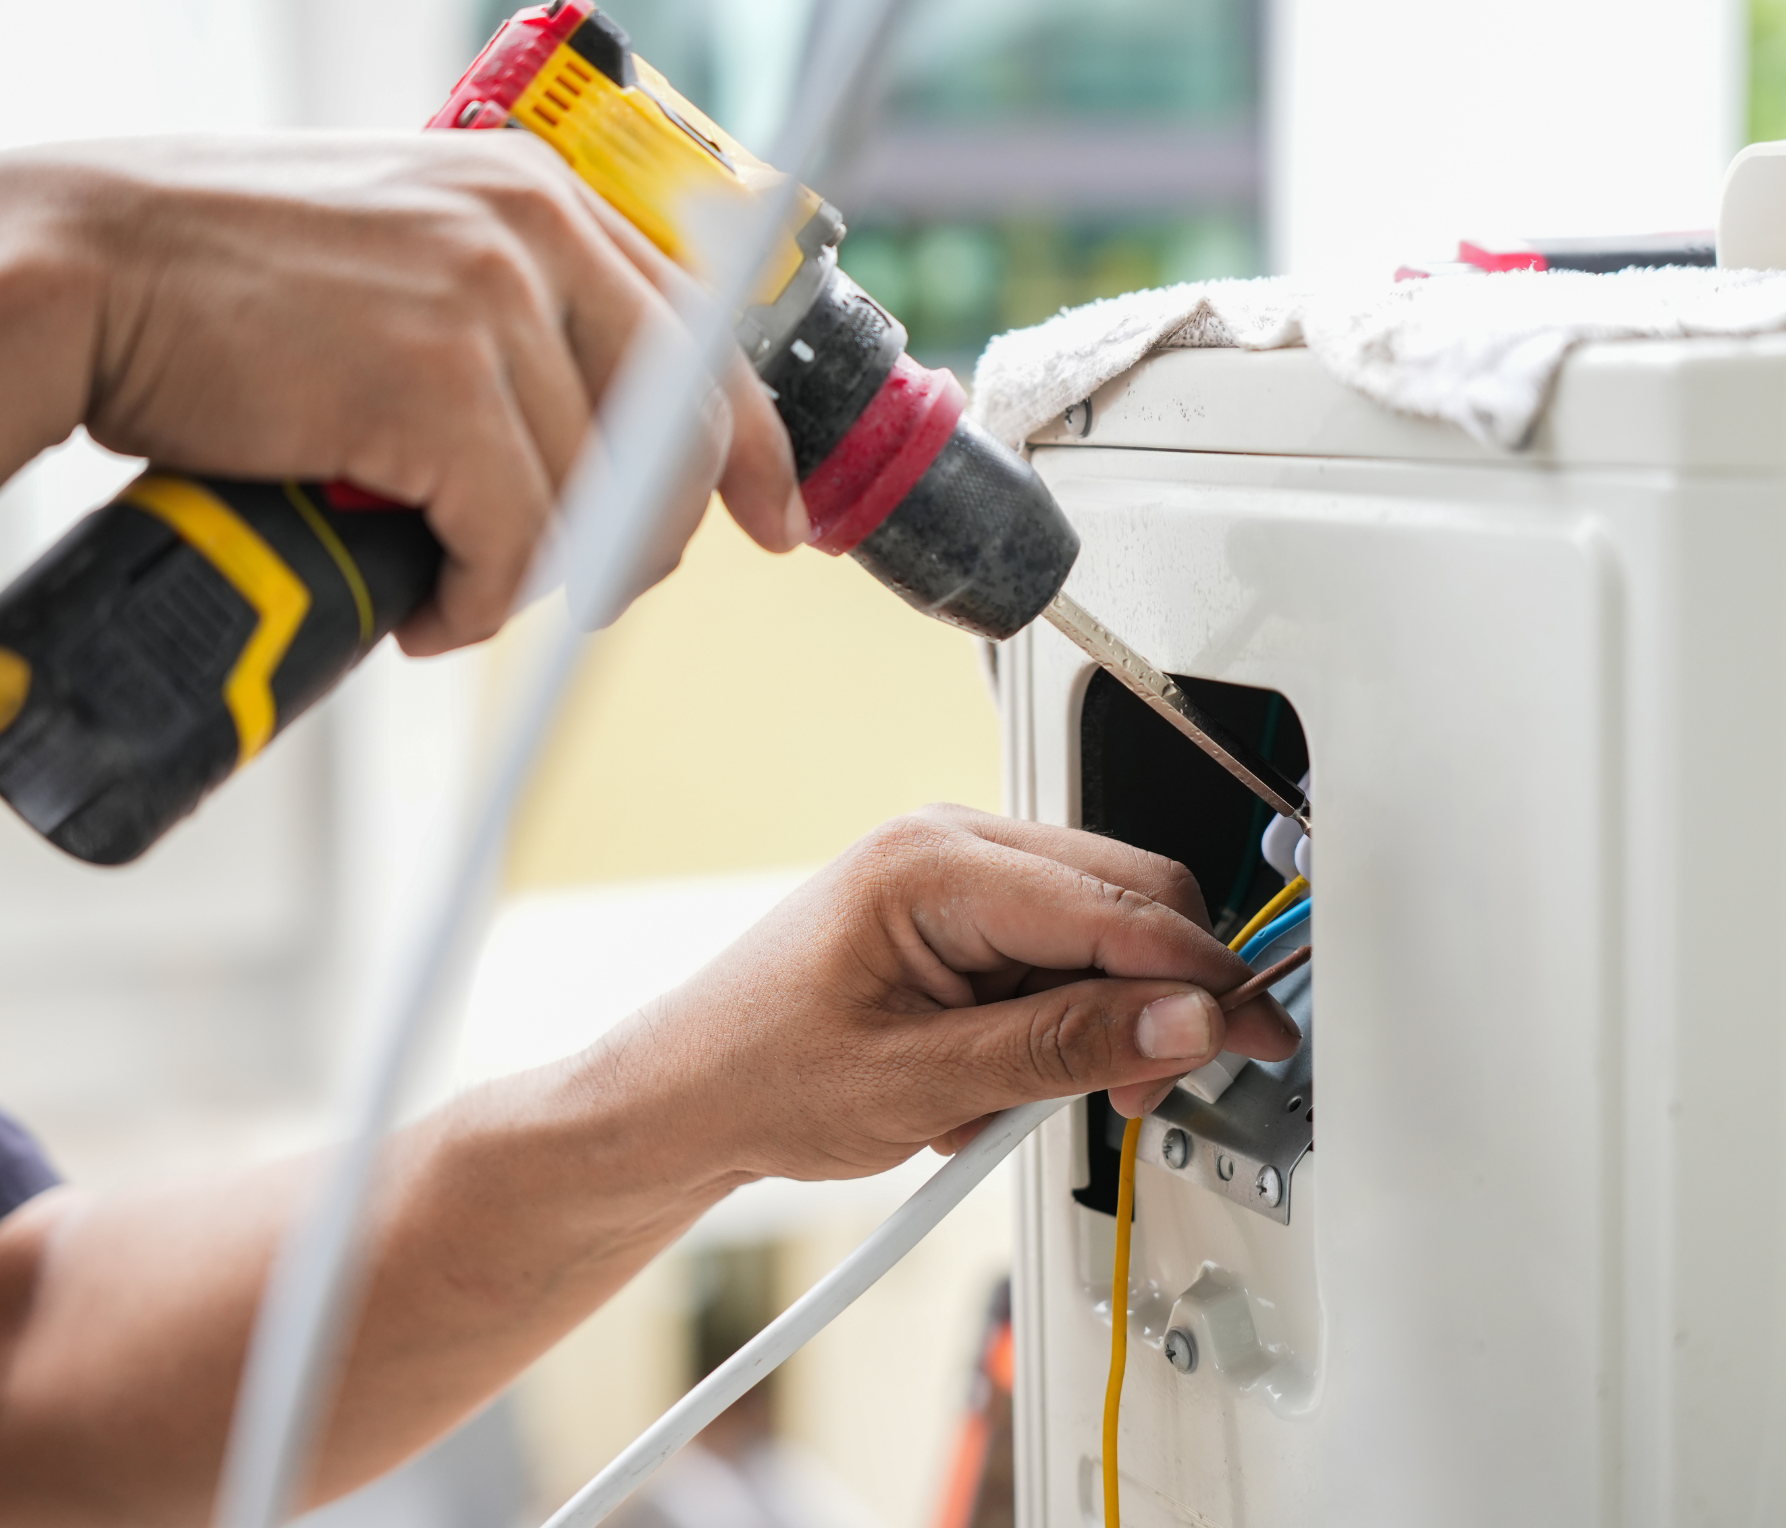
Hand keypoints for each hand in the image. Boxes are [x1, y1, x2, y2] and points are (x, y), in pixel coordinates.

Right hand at [0, 133, 800, 652]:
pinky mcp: (437, 386)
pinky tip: (426, 610)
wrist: (85, 272)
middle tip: (588, 591)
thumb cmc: (234, 285)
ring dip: (538, 581)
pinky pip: (516, 541)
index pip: (703, 335)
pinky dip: (479, 604)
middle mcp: (534, 234)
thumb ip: (510, 318)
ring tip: (460, 590)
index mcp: (540, 199)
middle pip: (674, 434)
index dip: (750, 445)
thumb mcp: (407, 259)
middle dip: (647, 541)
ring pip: (594, 503)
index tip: (776, 519)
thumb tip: (593, 444)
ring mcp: (488, 304)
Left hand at [584, 806, 1302, 1180]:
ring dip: (1099, 1016)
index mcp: (932, 863)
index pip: (1116, 905)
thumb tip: (1182, 1021)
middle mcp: (951, 845)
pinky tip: (996, 1073)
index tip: (1253, 1034)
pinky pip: (1060, 949)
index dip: (1200, 976)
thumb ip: (1063, 1049)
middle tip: (1138, 1091)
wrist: (689, 1094)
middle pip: (1129, 896)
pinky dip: (1060, 1016)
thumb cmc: (761, 1072)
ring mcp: (957, 872)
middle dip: (1157, 997)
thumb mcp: (922, 1082)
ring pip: (1103, 926)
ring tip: (1013, 1097)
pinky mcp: (961, 911)